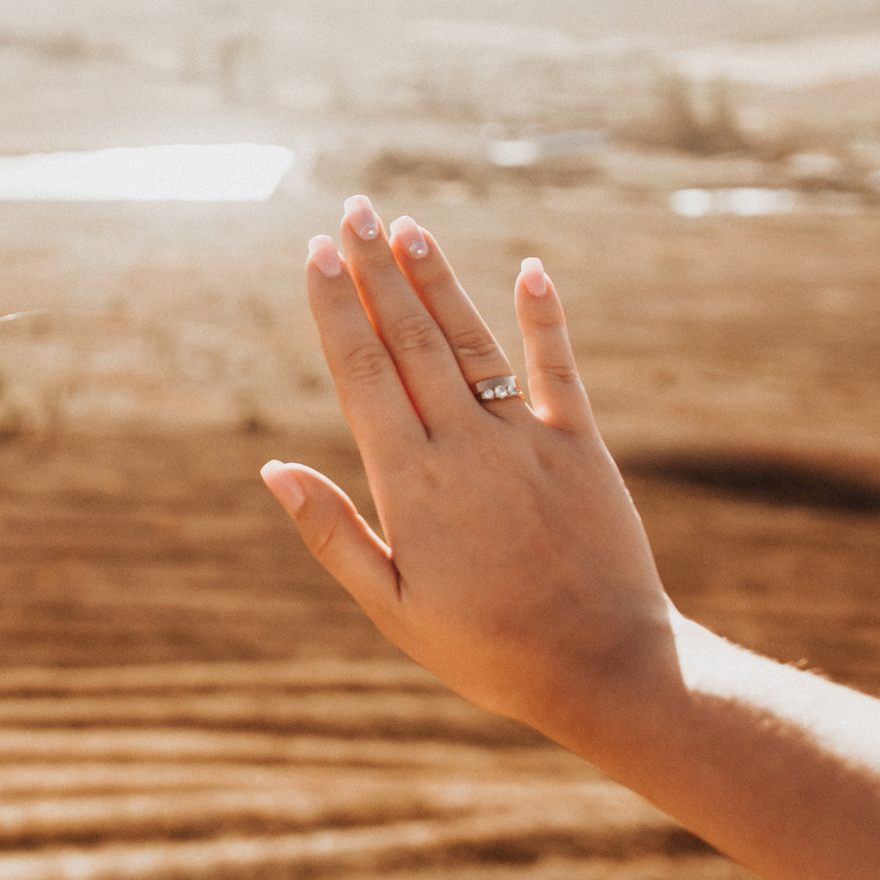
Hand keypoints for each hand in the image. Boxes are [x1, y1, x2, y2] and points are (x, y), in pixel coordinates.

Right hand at [259, 195, 672, 741]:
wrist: (606, 669)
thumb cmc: (486, 649)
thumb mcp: (392, 606)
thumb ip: (332, 533)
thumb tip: (273, 469)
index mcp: (411, 483)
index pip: (362, 374)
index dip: (338, 309)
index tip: (318, 253)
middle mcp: (466, 446)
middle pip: (410, 340)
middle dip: (377, 271)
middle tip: (352, 210)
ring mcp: (528, 441)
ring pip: (472, 342)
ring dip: (438, 281)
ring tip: (409, 227)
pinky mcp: (582, 447)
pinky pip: (559, 369)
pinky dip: (544, 318)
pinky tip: (531, 268)